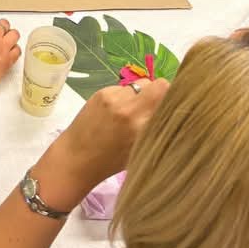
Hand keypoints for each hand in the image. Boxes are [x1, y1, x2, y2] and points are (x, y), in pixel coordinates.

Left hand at [53, 80, 169, 189]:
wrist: (76, 158)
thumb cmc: (111, 163)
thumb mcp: (142, 150)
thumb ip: (156, 129)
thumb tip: (171, 112)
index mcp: (141, 126)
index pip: (166, 93)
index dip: (172, 97)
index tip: (171, 106)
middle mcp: (128, 107)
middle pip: (157, 84)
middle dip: (159, 94)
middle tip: (153, 108)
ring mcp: (113, 97)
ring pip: (140, 84)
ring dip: (141, 95)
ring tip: (133, 111)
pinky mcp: (101, 92)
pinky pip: (123, 88)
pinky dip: (125, 97)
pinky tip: (117, 111)